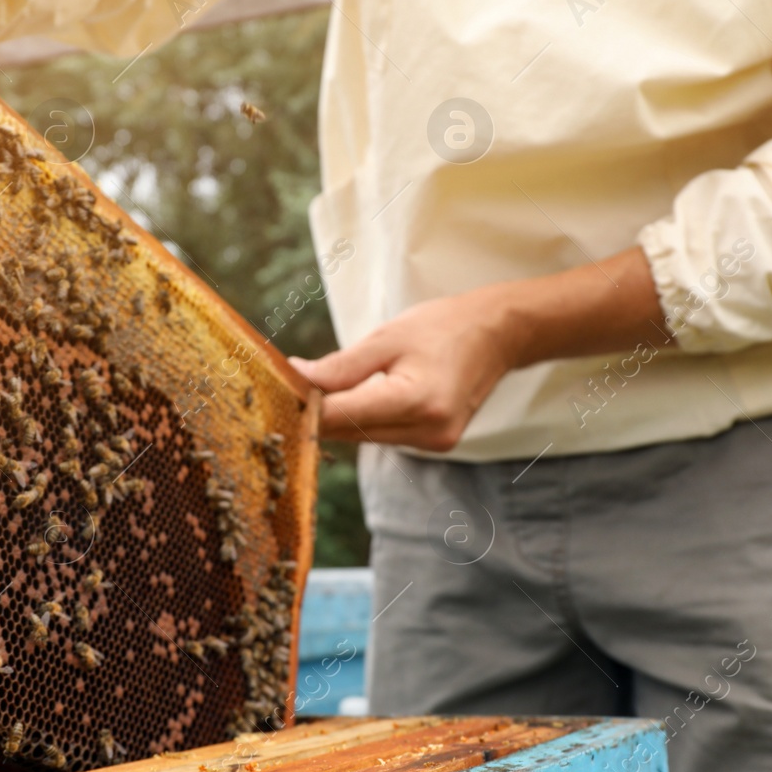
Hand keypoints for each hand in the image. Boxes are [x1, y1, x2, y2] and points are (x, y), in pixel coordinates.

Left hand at [290, 247, 669, 451]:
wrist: (498, 334)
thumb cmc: (444, 326)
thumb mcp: (388, 337)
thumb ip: (340, 366)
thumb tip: (294, 380)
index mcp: (417, 401)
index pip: (342, 415)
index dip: (304, 406)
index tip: (273, 392)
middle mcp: (428, 432)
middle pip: (349, 432)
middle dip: (315, 411)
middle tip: (283, 388)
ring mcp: (434, 444)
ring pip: (363, 437)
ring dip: (337, 417)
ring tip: (312, 390)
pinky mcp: (434, 444)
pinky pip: (381, 435)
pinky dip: (361, 419)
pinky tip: (348, 400)